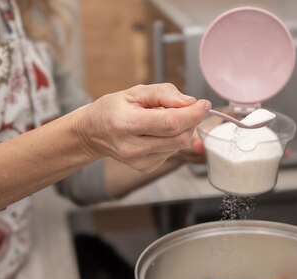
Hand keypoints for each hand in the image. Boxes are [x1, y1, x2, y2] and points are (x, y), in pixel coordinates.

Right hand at [73, 83, 210, 171]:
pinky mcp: (146, 168)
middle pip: (179, 138)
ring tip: (162, 119)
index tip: (204, 104)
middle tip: (184, 107)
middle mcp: (132, 147)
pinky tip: (157, 133)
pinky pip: (172, 153)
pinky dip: (172, 140)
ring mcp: (139, 162)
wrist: (93, 133)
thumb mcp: (134, 92)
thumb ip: (163, 93)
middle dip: (190, 121)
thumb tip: (190, 102)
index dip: (192, 114)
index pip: (170, 123)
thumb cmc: (113, 109)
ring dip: (181, 130)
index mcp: (126, 124)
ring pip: (178, 146)